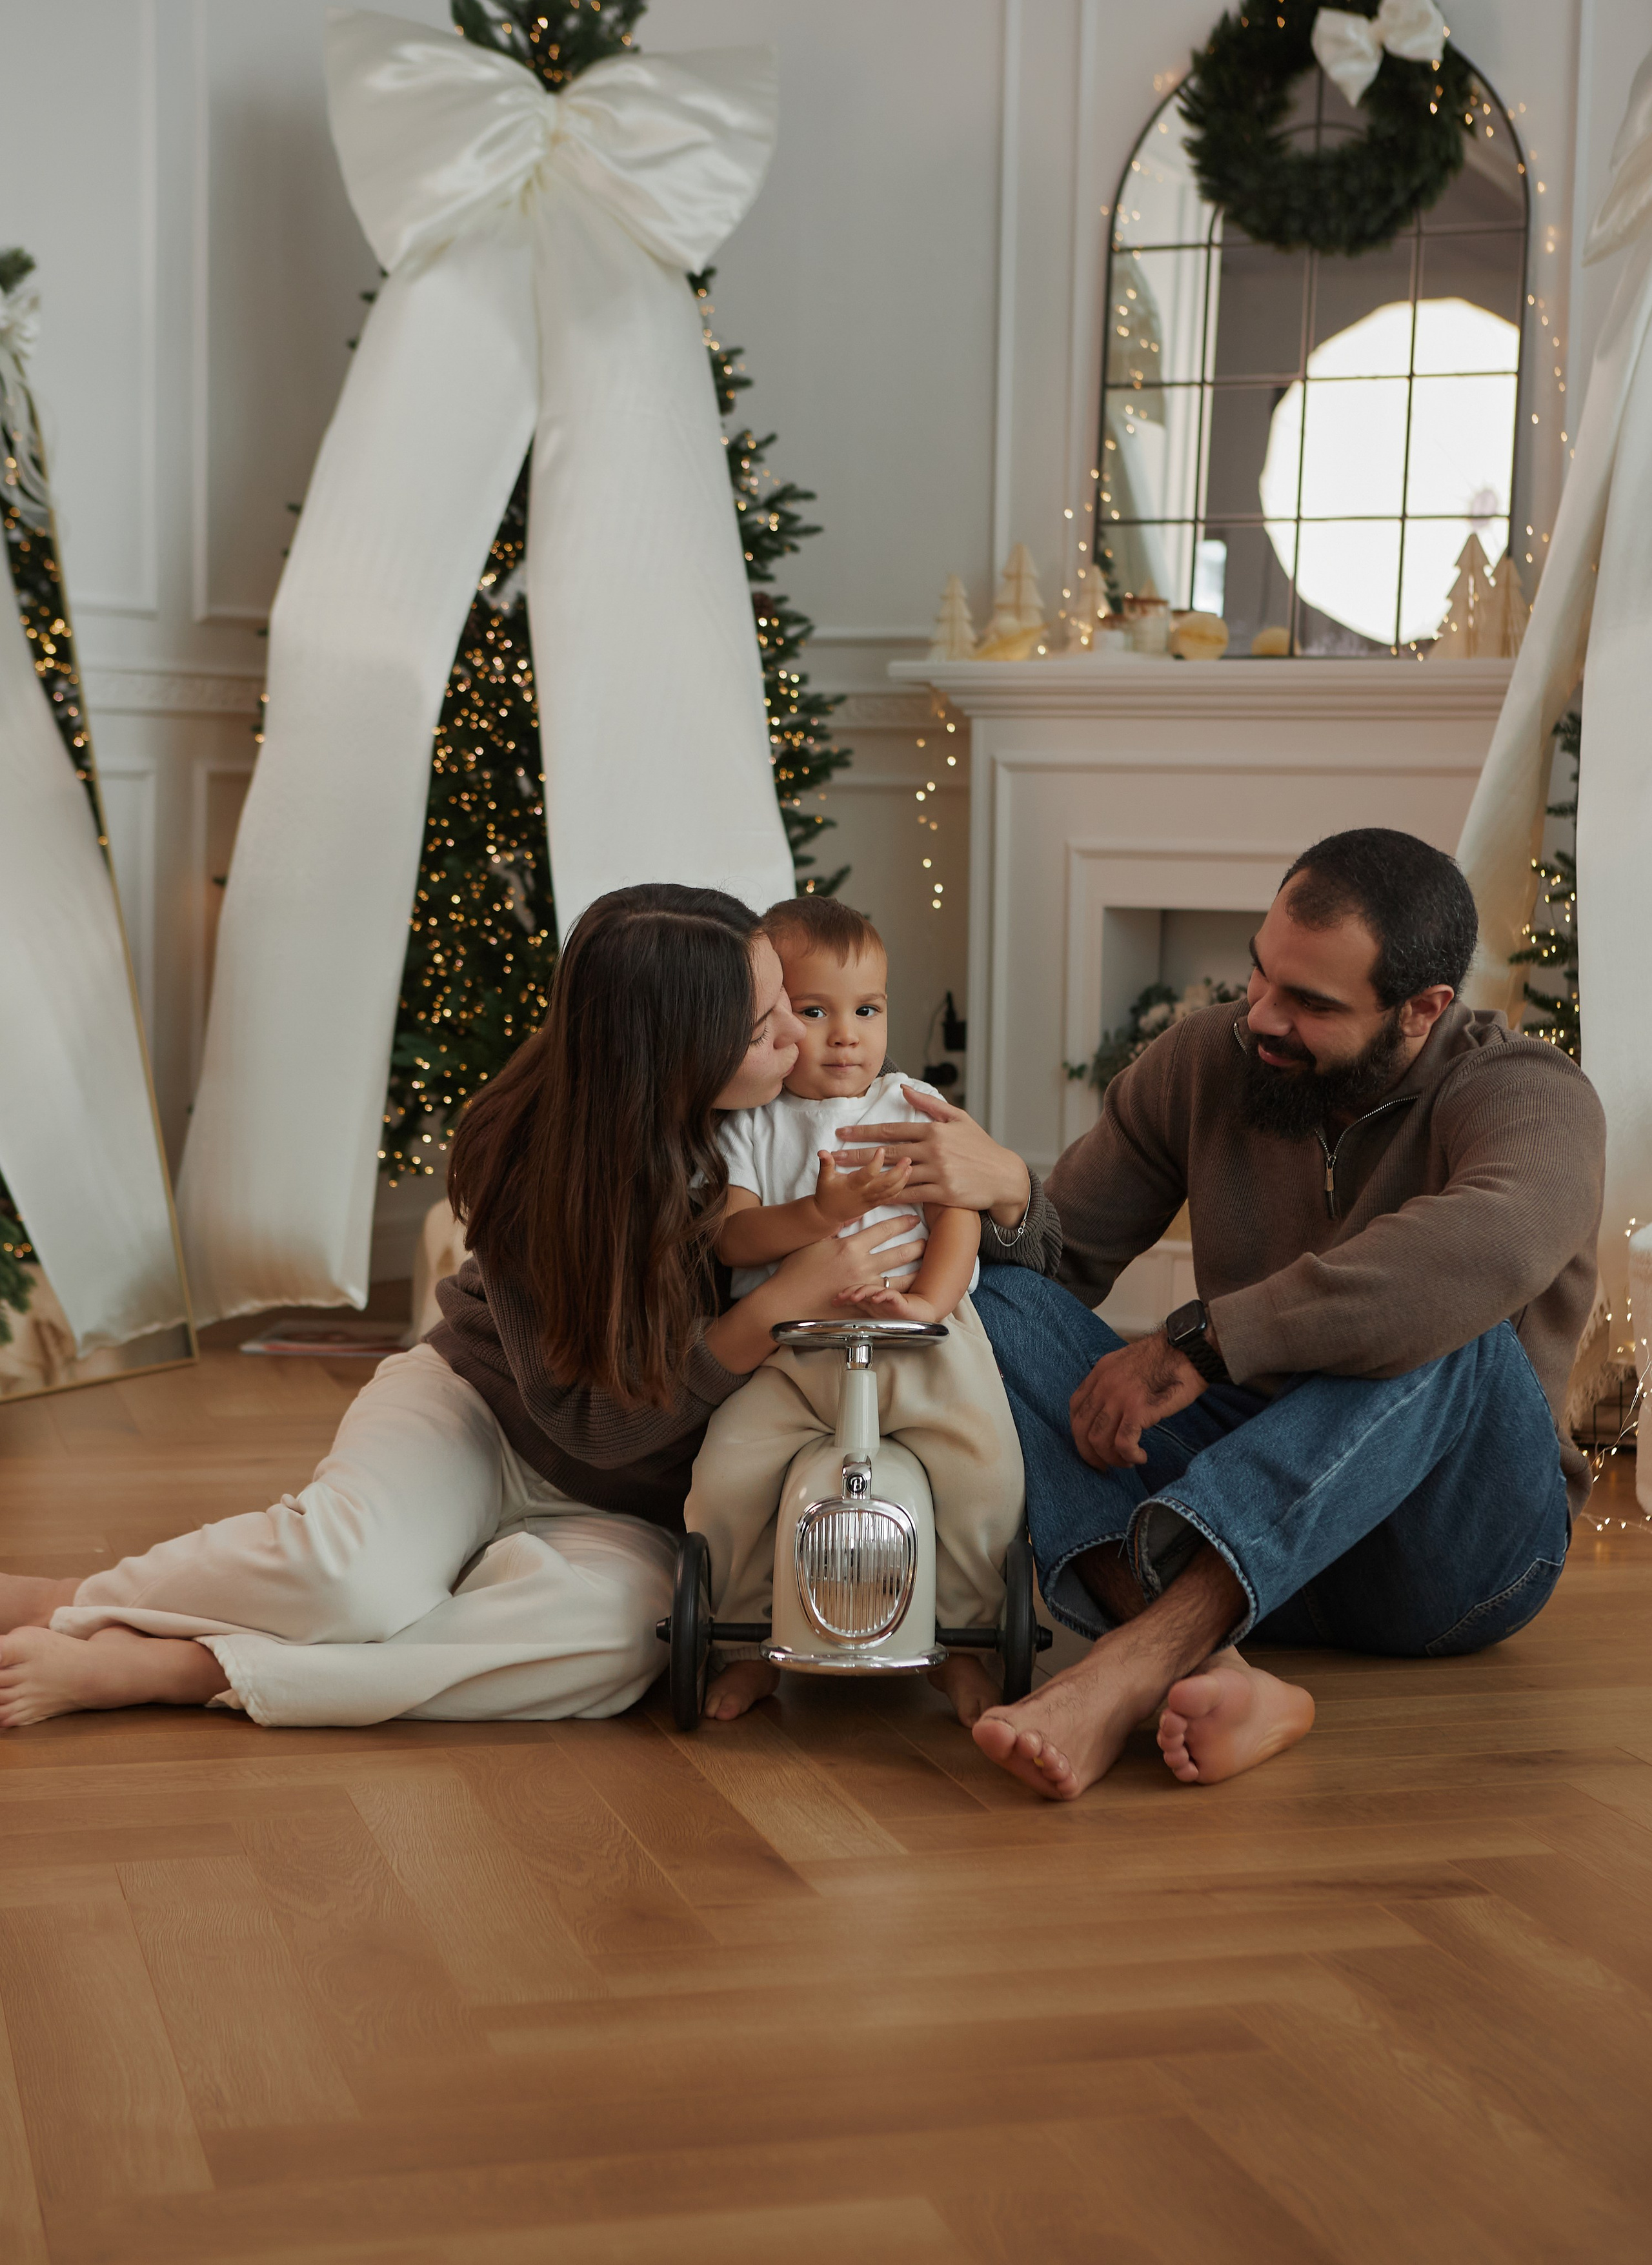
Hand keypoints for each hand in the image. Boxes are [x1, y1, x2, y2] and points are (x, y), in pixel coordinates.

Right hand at [761, 1212, 923, 1321]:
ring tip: (927, 1267)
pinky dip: (902, 1297)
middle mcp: (862, 1266)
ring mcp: (864, 1289)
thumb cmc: (795, 1271)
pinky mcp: (863, 1307)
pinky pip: (889, 1301)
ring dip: (916, 1272)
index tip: (913, 1219)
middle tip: (927, 1242)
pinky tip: (912, 1294)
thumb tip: (849, 1220)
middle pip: (900, 1254)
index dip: (902, 1223)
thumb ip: (836, 1233)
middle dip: (917, 1246)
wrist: (786, 1302)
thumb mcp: (815, 1243)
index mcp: (851, 1246)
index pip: (884, 1230)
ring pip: (901, 1280)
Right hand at [810, 1145, 910, 1230]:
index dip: (876, 1162)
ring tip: (910, 1167)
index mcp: (853, 1185)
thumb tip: (822, 1151)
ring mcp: (871, 1200)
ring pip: (891, 1191)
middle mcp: (864, 1193)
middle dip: (898, 1171)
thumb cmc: (826, 1194)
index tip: (882, 1150)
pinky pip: (891, 1197)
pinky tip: (907, 1178)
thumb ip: (826, 1164)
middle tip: (907, 1158)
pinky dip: (901, 1188)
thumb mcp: (823, 1178)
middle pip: (885, 1183)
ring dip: (903, 1179)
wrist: (828, 1215)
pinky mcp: (875, 1204)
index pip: (867, 1174)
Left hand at [835, 1085, 1030, 1225]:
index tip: (843, 1132)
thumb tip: (904, 1089)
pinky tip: (871, 1196)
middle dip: (857, 1153)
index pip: (892, 1130)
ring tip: (845, 1177)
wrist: (1003, 1176)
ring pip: (894, 1174)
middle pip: (887, 1152)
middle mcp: (933, 1150)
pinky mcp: (943, 1192)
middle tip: (832, 1154)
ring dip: (867, 1176)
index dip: (865, 1132)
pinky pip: (910, 1194)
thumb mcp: (958, 1118)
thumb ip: (929, 1105)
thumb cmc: (980, 1146)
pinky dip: (889, 1195)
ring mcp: (938, 1172)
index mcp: (934, 1130)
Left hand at [839, 1283, 940, 1323]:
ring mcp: (886, 1297)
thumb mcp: (874, 1315)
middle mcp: (876, 1296)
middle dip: (849, 1291)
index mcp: (869, 1300)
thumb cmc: (896, 1314)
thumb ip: (860, 1310)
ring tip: (854, 1297)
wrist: (918, 1314)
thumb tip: (842, 1311)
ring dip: (862, 1292)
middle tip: (840, 1297)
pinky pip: (889, 1295)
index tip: (834, 1300)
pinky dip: (881, 1296)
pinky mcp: (898, 1299)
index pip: (853, 1293)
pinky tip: (876, 1299)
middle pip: (860, 1288)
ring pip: (872, 1289)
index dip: (843, 1295)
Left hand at [1070, 1333, 1204, 1470]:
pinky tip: (1140, 1457)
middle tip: (1105, 1465)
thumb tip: (1112, 1412)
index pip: (1076, 1408)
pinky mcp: (1138, 1409)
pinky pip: (1123, 1443)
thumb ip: (1115, 1383)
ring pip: (1098, 1440)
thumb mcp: (1129, 1364)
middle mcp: (1104, 1384)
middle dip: (1090, 1453)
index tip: (1091, 1446)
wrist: (1191, 1350)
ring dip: (1112, 1458)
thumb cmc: (1170, 1359)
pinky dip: (1129, 1456)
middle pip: (1081, 1428)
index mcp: (1101, 1372)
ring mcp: (1119, 1397)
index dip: (1080, 1433)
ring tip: (1128, 1461)